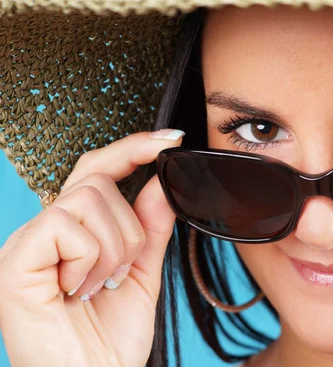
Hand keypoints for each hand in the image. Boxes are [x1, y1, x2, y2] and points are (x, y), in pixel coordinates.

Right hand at [0, 129, 184, 366]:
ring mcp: (25, 244)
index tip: (170, 139)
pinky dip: (88, 259)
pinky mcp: (14, 262)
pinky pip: (64, 225)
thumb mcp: (141, 274)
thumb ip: (150, 228)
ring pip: (87, 199)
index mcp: (73, 233)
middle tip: (121, 273)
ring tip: (99, 287)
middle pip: (97, 179)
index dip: (133, 148)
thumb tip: (160, 181)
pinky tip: (77, 291)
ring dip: (113, 248)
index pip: (99, 170)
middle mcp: (44, 232)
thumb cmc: (111, 340)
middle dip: (130, 227)